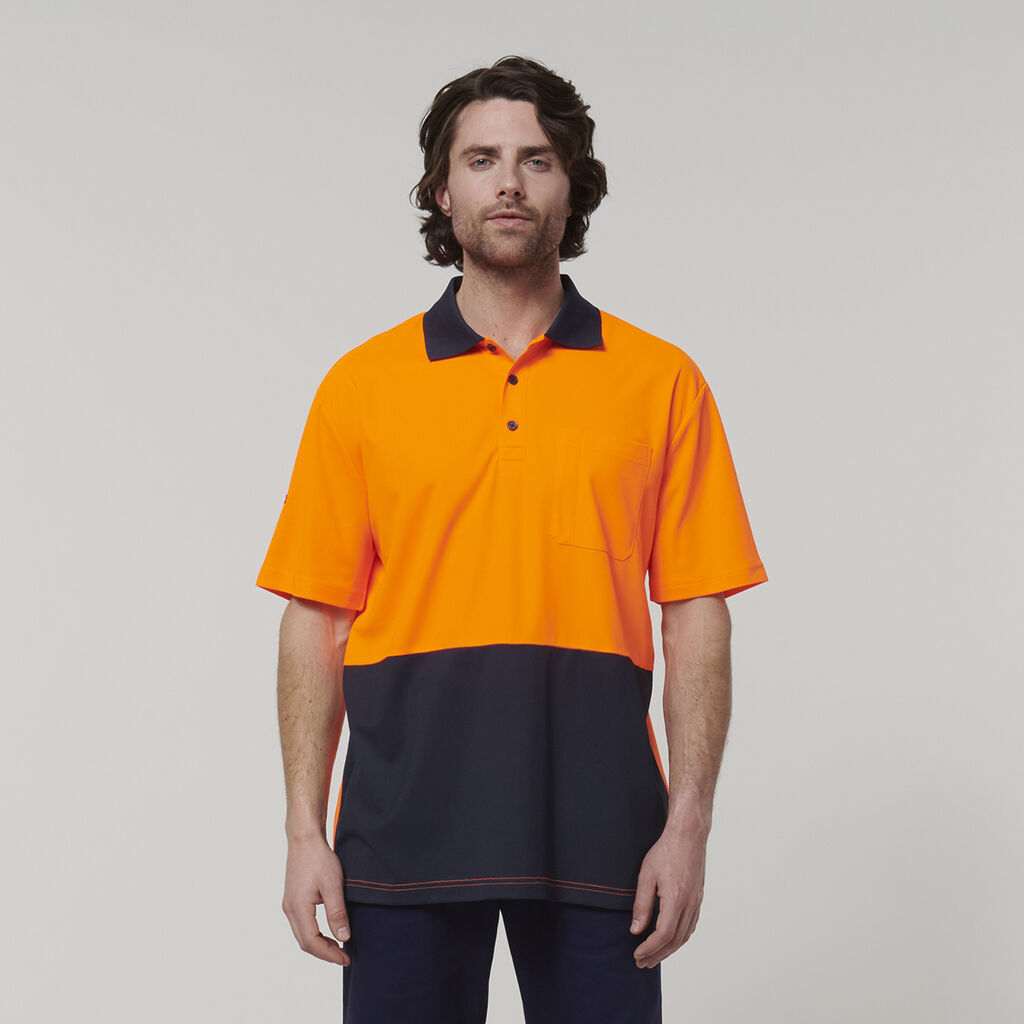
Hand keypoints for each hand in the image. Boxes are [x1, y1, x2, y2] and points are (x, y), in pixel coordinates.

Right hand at [282, 834, 350, 965]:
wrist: (304, 839)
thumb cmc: (319, 859)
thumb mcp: (333, 885)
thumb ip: (337, 913)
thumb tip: (343, 937)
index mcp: (298, 908)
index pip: (312, 942)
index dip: (329, 954)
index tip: (345, 958)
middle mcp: (290, 909)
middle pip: (305, 942)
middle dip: (324, 953)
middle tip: (344, 956)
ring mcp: (289, 904)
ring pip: (302, 935)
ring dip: (319, 944)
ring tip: (338, 947)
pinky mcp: (292, 899)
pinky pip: (301, 925)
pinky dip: (314, 933)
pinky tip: (328, 931)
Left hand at [630, 826, 706, 968]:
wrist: (688, 836)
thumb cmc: (665, 851)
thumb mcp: (646, 875)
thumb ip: (641, 904)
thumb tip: (636, 930)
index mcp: (676, 899)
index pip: (663, 935)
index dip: (649, 949)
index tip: (636, 954)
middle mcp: (690, 905)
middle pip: (675, 941)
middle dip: (657, 955)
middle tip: (642, 963)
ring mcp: (696, 902)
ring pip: (684, 936)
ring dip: (669, 950)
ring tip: (653, 956)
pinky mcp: (698, 899)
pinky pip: (690, 926)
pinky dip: (679, 938)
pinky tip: (670, 940)